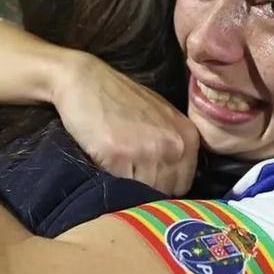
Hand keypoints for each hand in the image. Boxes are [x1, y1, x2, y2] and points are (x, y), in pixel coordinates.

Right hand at [53, 53, 199, 195]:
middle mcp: (174, 144)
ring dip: (127, 184)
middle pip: (164, 192)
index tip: (145, 175)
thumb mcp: (160, 118)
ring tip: (115, 161)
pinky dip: (109, 178)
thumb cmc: (120, 99)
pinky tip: (103, 158)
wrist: (85, 80)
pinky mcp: (119, 155)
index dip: (162, 185)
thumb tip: (171, 185)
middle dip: (145, 186)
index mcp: (188, 137)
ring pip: (142, 193)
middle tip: (126, 168)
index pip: (183, 185)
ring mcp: (148, 150)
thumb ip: (172, 147)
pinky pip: (118, 186)